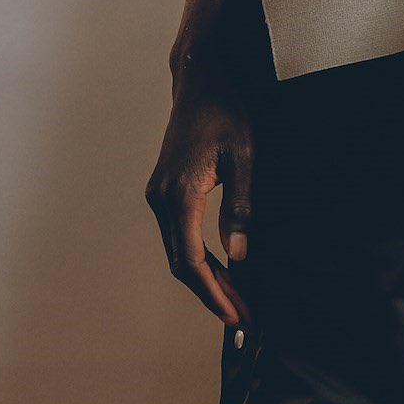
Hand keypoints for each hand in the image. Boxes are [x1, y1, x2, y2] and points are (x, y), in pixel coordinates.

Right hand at [146, 60, 254, 326]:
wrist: (199, 83)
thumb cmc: (225, 113)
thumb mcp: (243, 157)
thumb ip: (240, 207)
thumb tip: (239, 254)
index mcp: (179, 194)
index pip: (192, 260)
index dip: (214, 292)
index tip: (236, 315)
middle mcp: (161, 199)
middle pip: (183, 264)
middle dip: (213, 295)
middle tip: (244, 320)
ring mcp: (159, 197)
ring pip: (180, 254)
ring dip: (208, 282)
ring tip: (239, 304)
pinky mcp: (165, 194)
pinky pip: (181, 238)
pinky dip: (202, 261)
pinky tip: (226, 274)